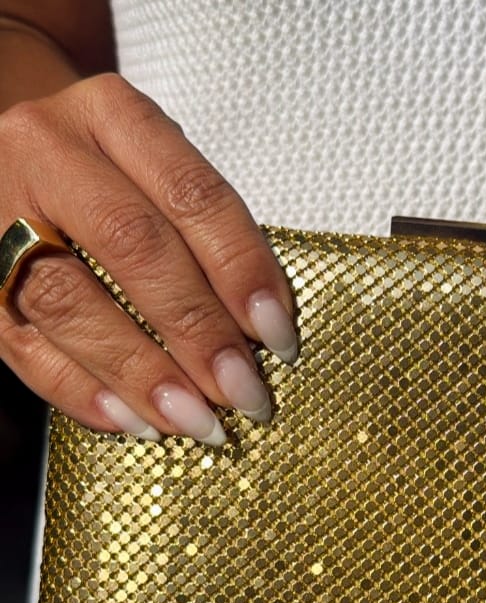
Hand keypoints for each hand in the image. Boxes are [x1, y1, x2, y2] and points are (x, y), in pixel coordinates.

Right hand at [0, 73, 296, 444]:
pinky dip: (79, 390)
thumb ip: (203, 234)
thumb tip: (258, 335)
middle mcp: (47, 151)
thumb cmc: (112, 172)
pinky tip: (133, 423)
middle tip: (245, 393)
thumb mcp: (159, 168)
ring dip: (143, 374)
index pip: (192, 195)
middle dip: (198, 331)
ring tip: (197, 422)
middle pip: (133, 247)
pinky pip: (18, 342)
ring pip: (70, 300)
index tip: (279, 337)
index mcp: (113, 115)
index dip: (242, 271)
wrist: (11, 145)